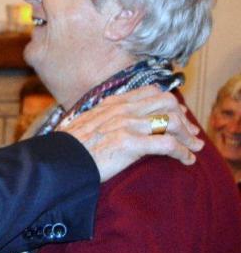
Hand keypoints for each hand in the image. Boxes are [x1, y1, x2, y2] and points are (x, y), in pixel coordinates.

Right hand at [60, 86, 203, 181]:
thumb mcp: (86, 124)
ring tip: (194, 149)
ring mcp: (127, 125)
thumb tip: (110, 124)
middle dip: (184, 119)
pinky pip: (168, 144)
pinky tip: (186, 160)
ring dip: (188, 136)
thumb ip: (102, 119)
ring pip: (172, 121)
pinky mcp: (130, 143)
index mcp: (112, 103)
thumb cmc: (69, 147)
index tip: (177, 116)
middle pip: (167, 102)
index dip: (169, 103)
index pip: (150, 92)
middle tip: (191, 134)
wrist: (59, 160)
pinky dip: (183, 152)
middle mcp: (122, 110)